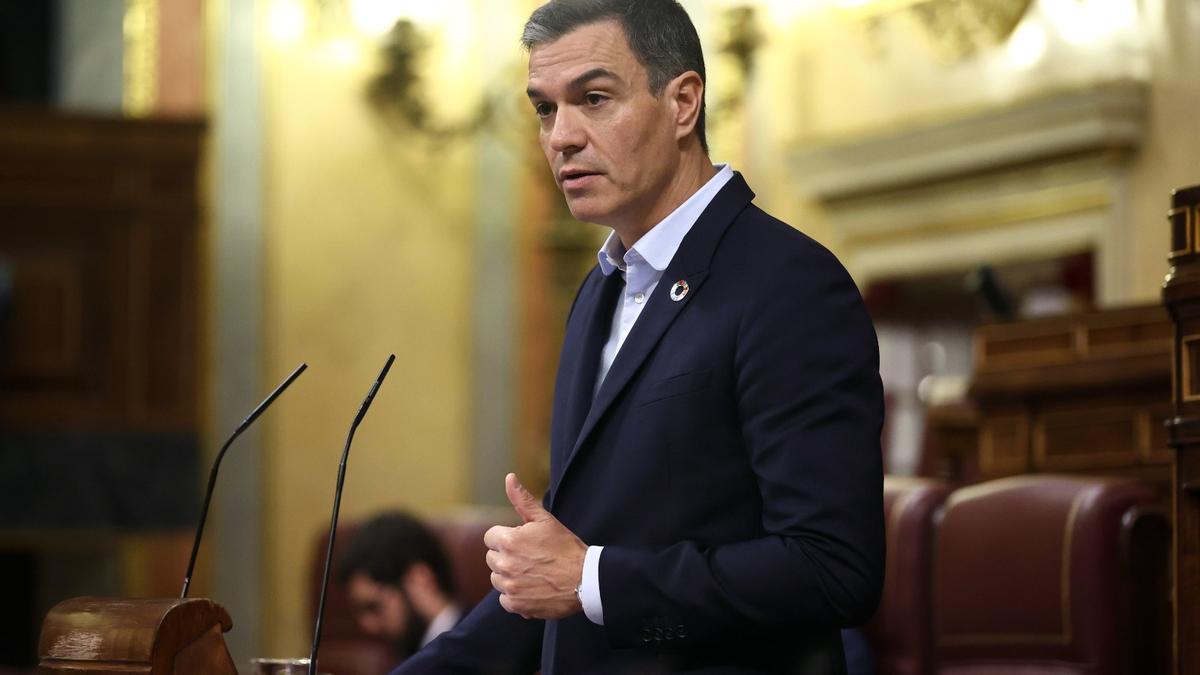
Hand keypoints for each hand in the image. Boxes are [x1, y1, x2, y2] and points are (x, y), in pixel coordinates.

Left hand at [484, 473, 586, 619]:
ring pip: (497, 579)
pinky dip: (515, 595)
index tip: (522, 542)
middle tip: (530, 557)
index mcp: (509, 540)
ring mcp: (510, 587)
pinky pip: (505, 599)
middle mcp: (505, 564)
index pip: (490, 537)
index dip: (506, 537)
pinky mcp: (516, 605)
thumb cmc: (566, 547)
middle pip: (492, 558)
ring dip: (509, 576)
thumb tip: (509, 477)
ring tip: (533, 572)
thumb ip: (522, 499)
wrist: (585, 580)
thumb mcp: (545, 520)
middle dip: (506, 556)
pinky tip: (533, 588)